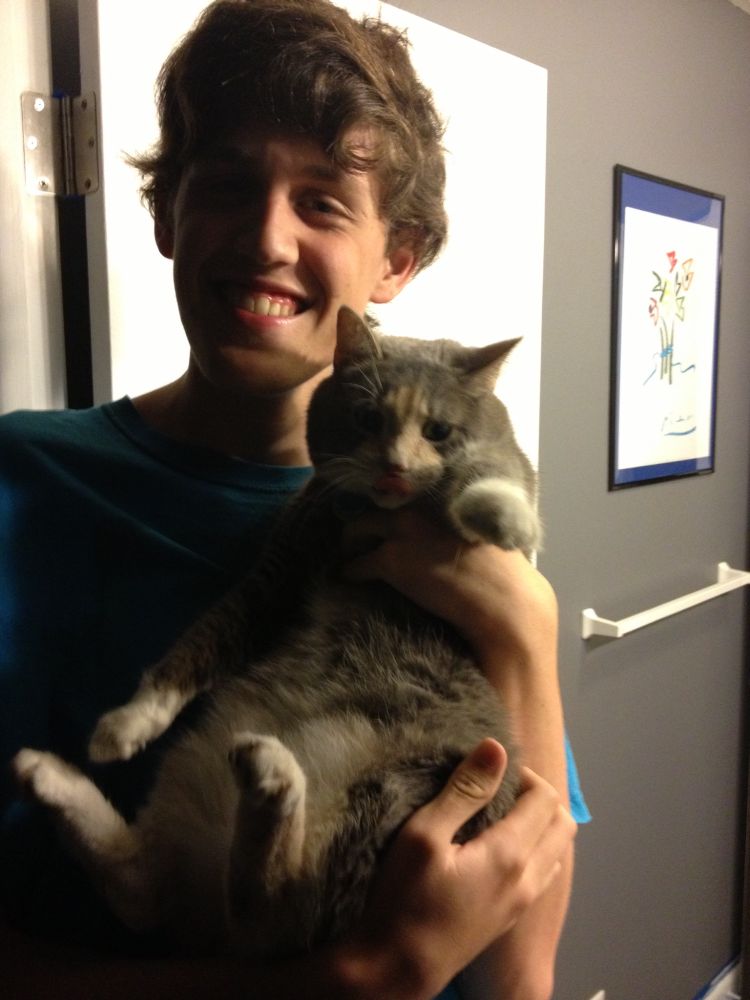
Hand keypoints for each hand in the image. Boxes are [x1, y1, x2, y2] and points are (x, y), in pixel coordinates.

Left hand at [341, 505, 557, 678]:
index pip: (399, 491)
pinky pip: (358, 564)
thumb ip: (455, 523)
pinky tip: (348, 578)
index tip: (381, 520)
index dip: (387, 508)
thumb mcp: (480, 531)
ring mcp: (402, 533)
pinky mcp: (391, 561)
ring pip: (357, 530)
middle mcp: (418, 508)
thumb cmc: (503, 573)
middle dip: (361, 526)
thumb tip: (441, 533)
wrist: (503, 599)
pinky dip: (350, 572)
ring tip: (349, 558)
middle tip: (356, 541)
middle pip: (372, 509)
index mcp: (440, 497)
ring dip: (351, 546)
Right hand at [344, 739, 575, 999]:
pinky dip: (532, 849)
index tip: (486, 771)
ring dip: (538, 824)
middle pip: (562, 824)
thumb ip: (464, 791)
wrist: (395, 971)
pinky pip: (541, 872)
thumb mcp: (424, 835)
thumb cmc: (403, 900)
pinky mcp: (510, 918)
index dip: (521, 773)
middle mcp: (528, 880)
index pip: (544, 798)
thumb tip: (497, 748)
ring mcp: (522, 904)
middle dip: (537, 796)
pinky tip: (494, 847)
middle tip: (496, 788)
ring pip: (556, 851)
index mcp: (510, 855)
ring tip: (495, 814)